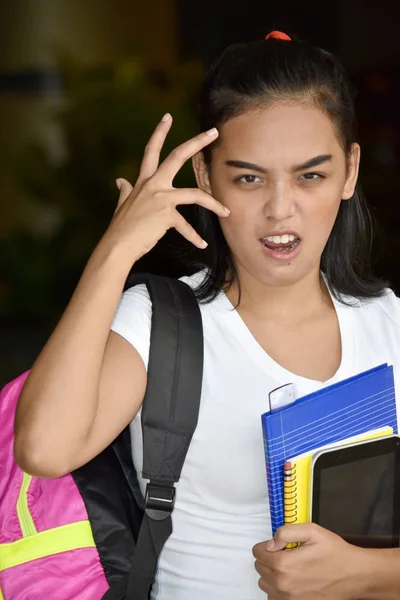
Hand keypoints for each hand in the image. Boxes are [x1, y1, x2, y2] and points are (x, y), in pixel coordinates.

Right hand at [102, 113, 229, 262]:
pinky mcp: (165, 215)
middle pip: (177, 157)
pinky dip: (194, 237)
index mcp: (143, 181)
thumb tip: (119, 181)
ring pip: (195, 194)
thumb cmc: (121, 228)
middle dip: (196, 142)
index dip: (159, 133)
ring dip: (214, 203)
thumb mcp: (122, 204)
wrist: (118, 245)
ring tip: (226, 212)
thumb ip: (125, 191)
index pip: (151, 151)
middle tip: (214, 132)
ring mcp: (160, 199)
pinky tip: (202, 244)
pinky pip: (186, 226)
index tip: (168, 117)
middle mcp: (153, 185)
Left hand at [253, 523, 367, 599]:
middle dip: (269, 559)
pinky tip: (292, 581)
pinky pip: (275, 598)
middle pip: (260, 568)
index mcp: (284, 564)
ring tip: (290, 568)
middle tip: (286, 554)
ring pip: (265, 584)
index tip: (279, 545)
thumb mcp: (312, 531)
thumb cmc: (334, 551)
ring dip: (272, 575)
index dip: (266, 545)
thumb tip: (270, 544)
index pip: (257, 553)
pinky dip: (279, 590)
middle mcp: (283, 584)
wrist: (355, 575)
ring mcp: (289, 599)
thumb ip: (286, 532)